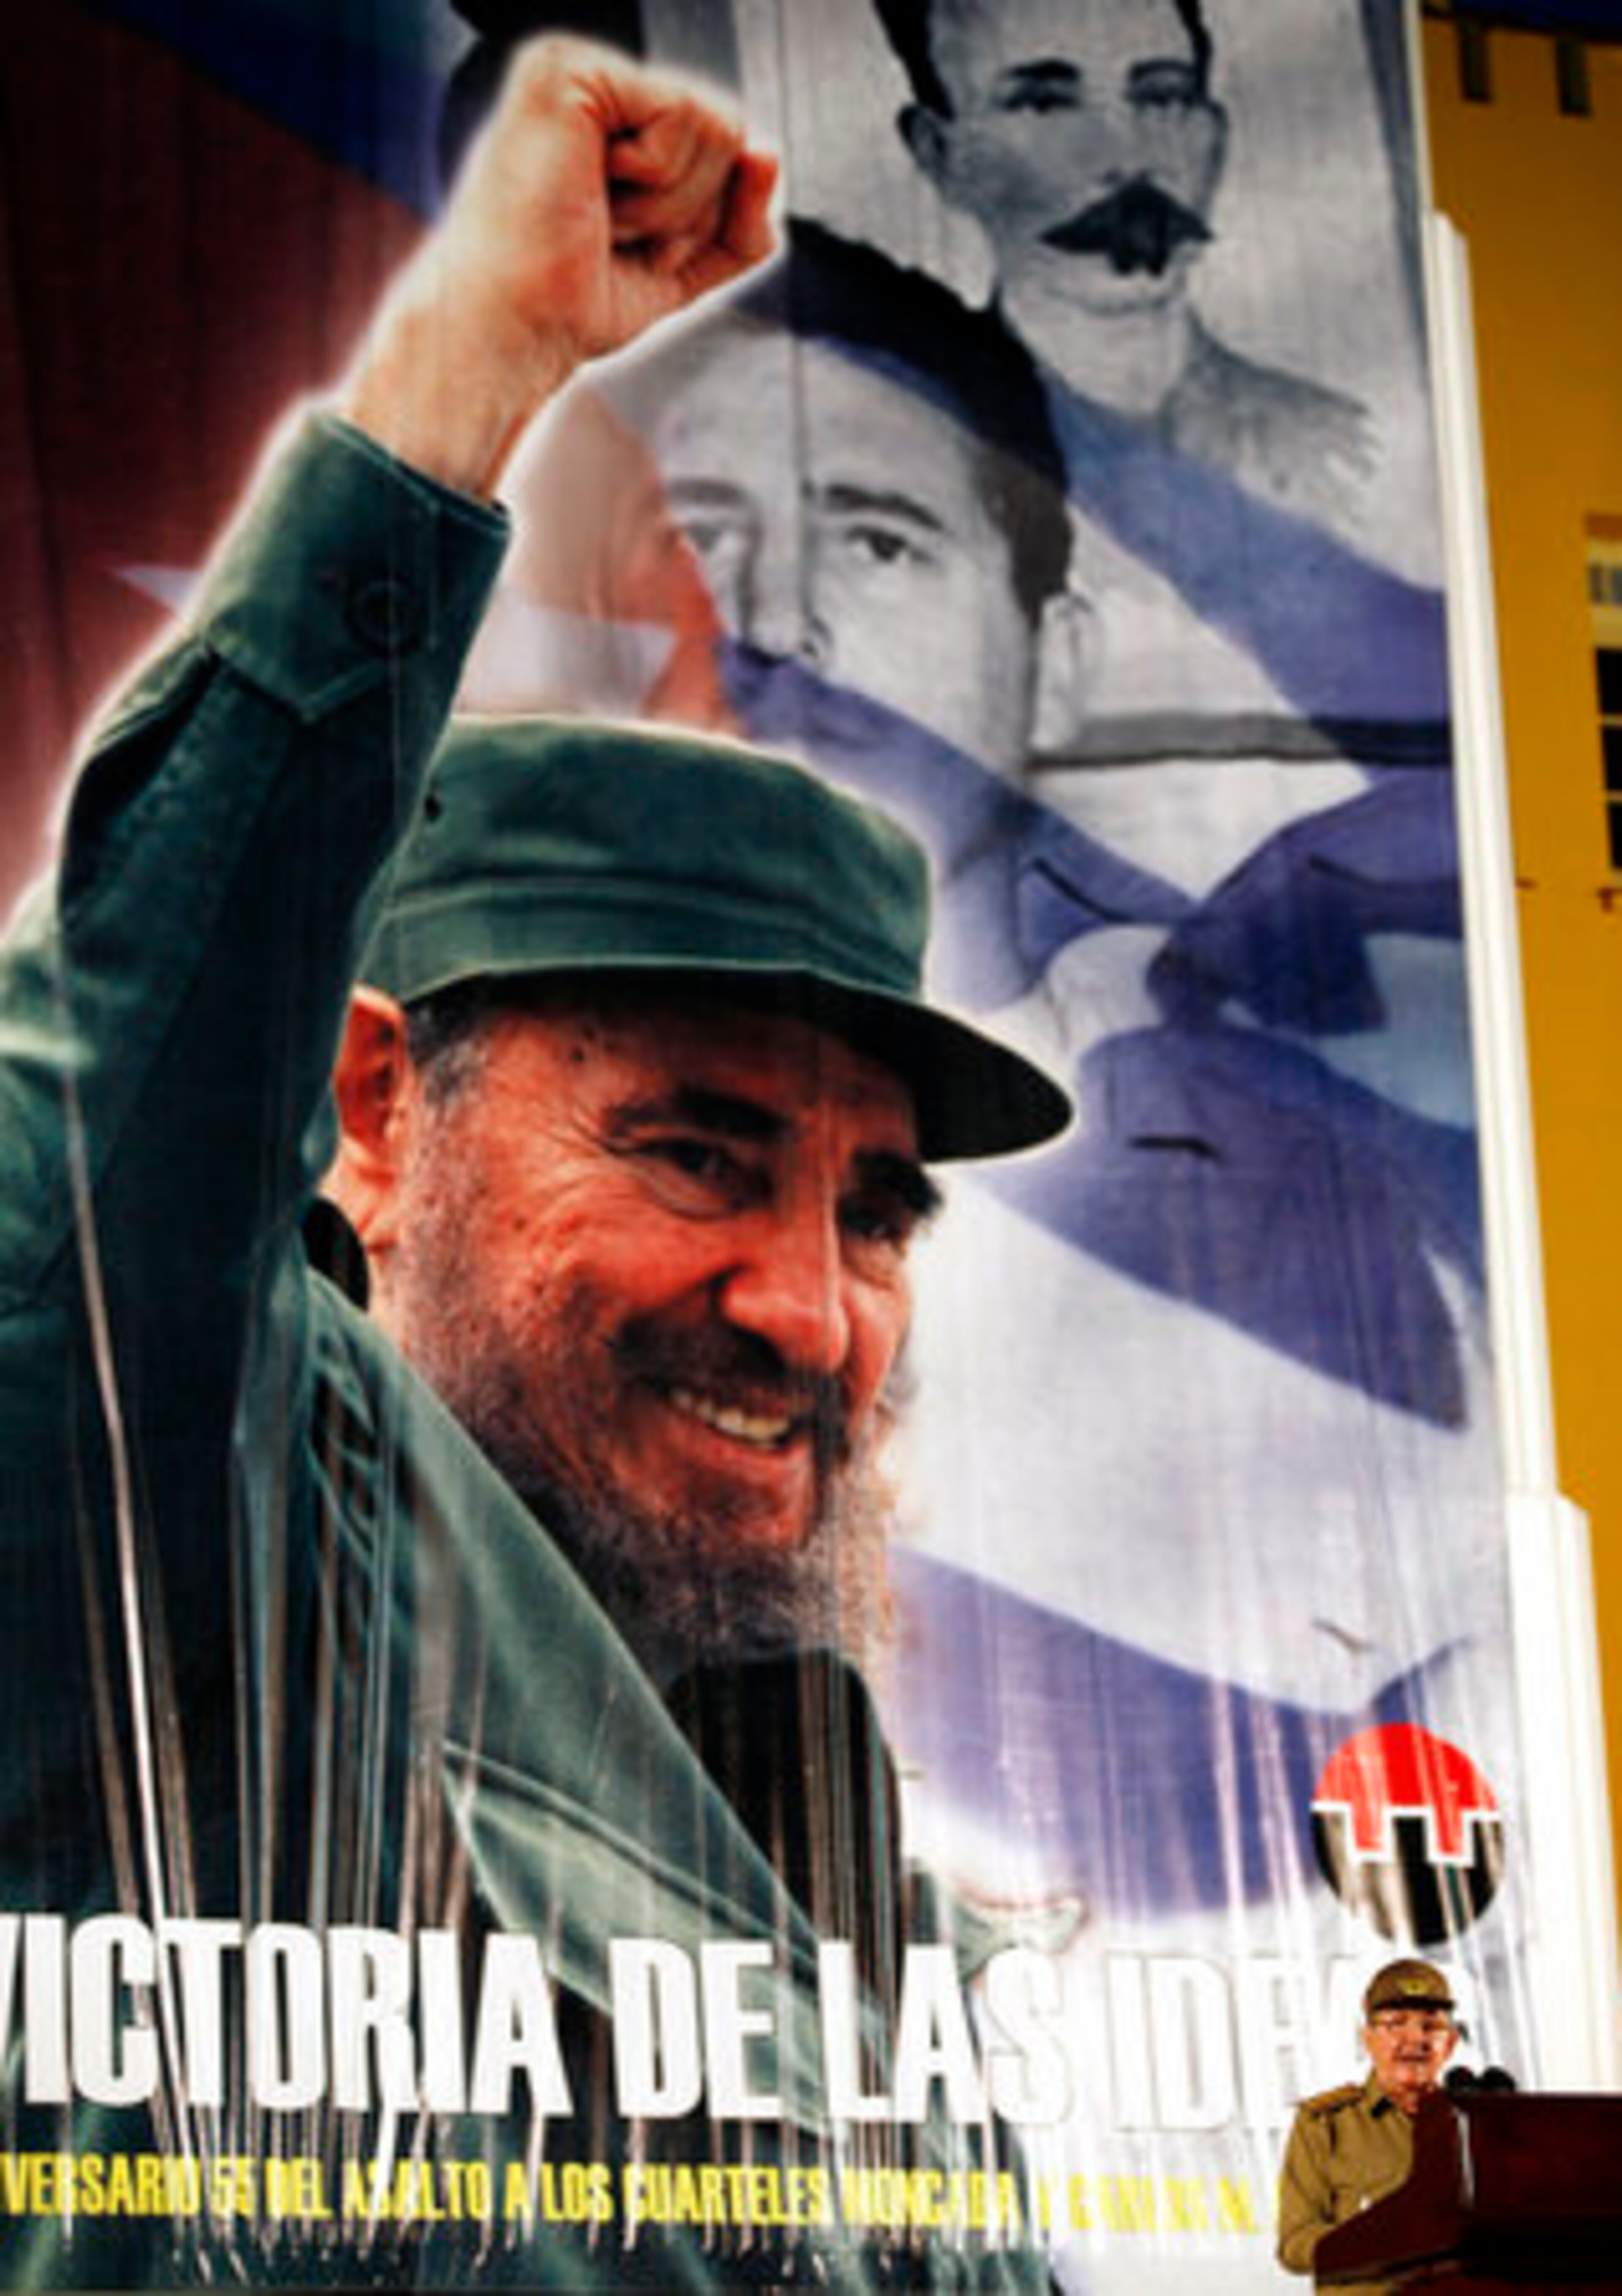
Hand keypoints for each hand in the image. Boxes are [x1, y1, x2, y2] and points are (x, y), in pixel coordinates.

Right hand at [346, 37, 776, 495]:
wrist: (517, 329)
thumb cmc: (573, 304)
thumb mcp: (687, 264)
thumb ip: (739, 215)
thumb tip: (768, 152)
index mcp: (615, 125)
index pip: (724, 150)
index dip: (698, 219)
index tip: (626, 244)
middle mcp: (598, 89)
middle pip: (729, 135)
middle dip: (688, 211)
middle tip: (610, 232)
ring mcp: (579, 71)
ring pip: (716, 126)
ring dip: (668, 203)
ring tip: (598, 216)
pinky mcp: (568, 70)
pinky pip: (684, 113)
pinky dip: (653, 178)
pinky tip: (592, 190)